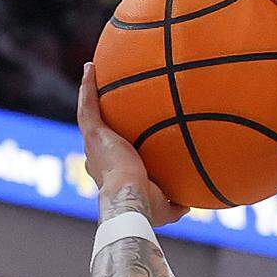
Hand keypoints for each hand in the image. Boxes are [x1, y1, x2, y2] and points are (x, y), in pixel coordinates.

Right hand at [77, 65, 187, 226]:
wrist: (132, 199)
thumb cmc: (146, 208)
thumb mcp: (164, 207)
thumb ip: (174, 204)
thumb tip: (188, 204)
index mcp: (110, 174)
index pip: (107, 159)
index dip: (108, 150)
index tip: (117, 141)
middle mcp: (97, 158)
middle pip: (97, 134)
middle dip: (97, 120)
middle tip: (104, 103)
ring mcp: (93, 144)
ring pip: (88, 113)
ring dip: (88, 92)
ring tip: (92, 72)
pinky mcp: (93, 134)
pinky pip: (88, 105)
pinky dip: (88, 86)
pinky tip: (91, 68)